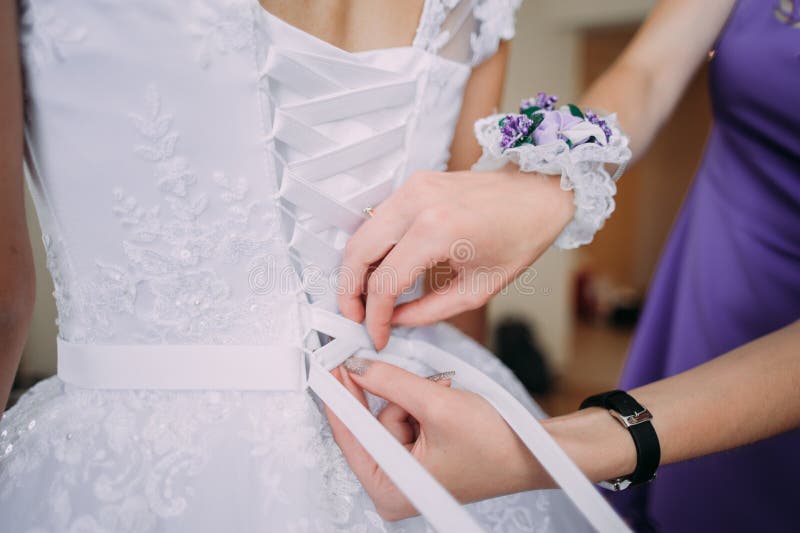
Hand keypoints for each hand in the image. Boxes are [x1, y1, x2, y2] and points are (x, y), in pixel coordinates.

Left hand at [324, 359, 550, 520]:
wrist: (532, 453)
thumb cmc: (494, 444)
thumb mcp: (435, 404)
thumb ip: (390, 381)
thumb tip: (356, 365)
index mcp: (389, 489)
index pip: (349, 433)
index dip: (339, 393)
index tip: (326, 365)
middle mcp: (391, 487)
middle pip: (369, 423)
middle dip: (395, 398)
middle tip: (412, 380)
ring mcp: (403, 474)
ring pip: (387, 416)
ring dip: (412, 398)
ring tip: (442, 401)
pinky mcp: (415, 460)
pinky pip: (402, 420)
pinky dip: (419, 404)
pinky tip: (441, 406)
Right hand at [338, 166, 573, 349]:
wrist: (538, 193)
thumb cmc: (520, 236)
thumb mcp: (478, 289)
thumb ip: (429, 311)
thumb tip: (394, 321)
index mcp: (438, 230)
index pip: (384, 282)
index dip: (374, 316)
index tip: (377, 335)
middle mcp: (417, 203)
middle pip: (358, 252)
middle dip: (349, 292)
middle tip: (355, 318)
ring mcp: (412, 188)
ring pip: (360, 234)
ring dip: (355, 270)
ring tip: (364, 299)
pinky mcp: (412, 183)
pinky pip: (376, 220)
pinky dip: (370, 249)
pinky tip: (379, 272)